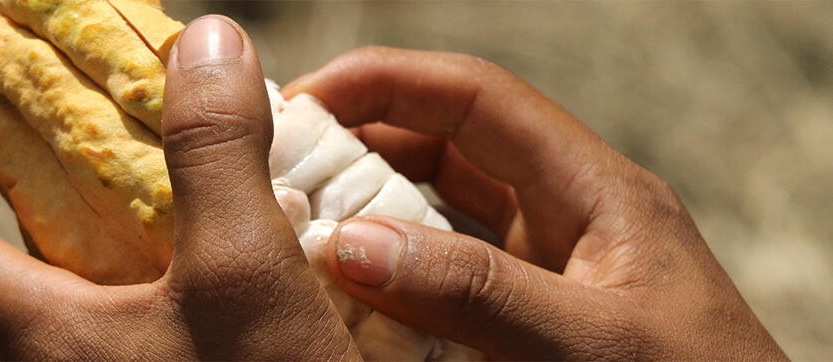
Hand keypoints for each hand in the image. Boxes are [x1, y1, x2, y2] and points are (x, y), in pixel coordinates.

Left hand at [0, 16, 356, 359]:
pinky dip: (183, 257)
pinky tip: (250, 236)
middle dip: (53, 174)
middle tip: (106, 120)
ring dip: (132, 213)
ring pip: (98, 281)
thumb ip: (217, 152)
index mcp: (49, 339)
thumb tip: (205, 40)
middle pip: (21, 256)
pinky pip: (157, 308)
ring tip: (191, 166)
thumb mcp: (244, 269)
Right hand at [284, 46, 786, 359]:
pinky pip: (448, 277)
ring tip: (300, 227)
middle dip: (363, 145)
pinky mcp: (531, 318)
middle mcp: (567, 218)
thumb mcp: (589, 344)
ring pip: (441, 213)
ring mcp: (547, 270)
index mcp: (596, 192)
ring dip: (371, 212)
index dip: (385, 83)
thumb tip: (349, 245)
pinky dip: (395, 277)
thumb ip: (475, 292)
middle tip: (282, 169)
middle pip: (448, 147)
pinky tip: (352, 294)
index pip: (476, 99)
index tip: (304, 101)